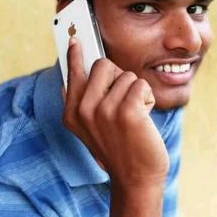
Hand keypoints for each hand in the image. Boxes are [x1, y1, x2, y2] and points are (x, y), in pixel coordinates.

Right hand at [62, 37, 168, 189]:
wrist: (136, 179)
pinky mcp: (126, 112)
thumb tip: (68, 77)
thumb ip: (80, 103)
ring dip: (136, 93)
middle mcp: (83, 110)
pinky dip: (148, 98)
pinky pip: (140, 85)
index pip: (72, 73)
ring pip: (126, 75)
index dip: (74, 54)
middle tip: (123, 102)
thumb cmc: (119, 149)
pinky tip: (144, 119)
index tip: (74, 37)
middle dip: (119, 77)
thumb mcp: (91, 129)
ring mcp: (103, 111)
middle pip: (103, 64)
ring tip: (134, 116)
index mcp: (72, 113)